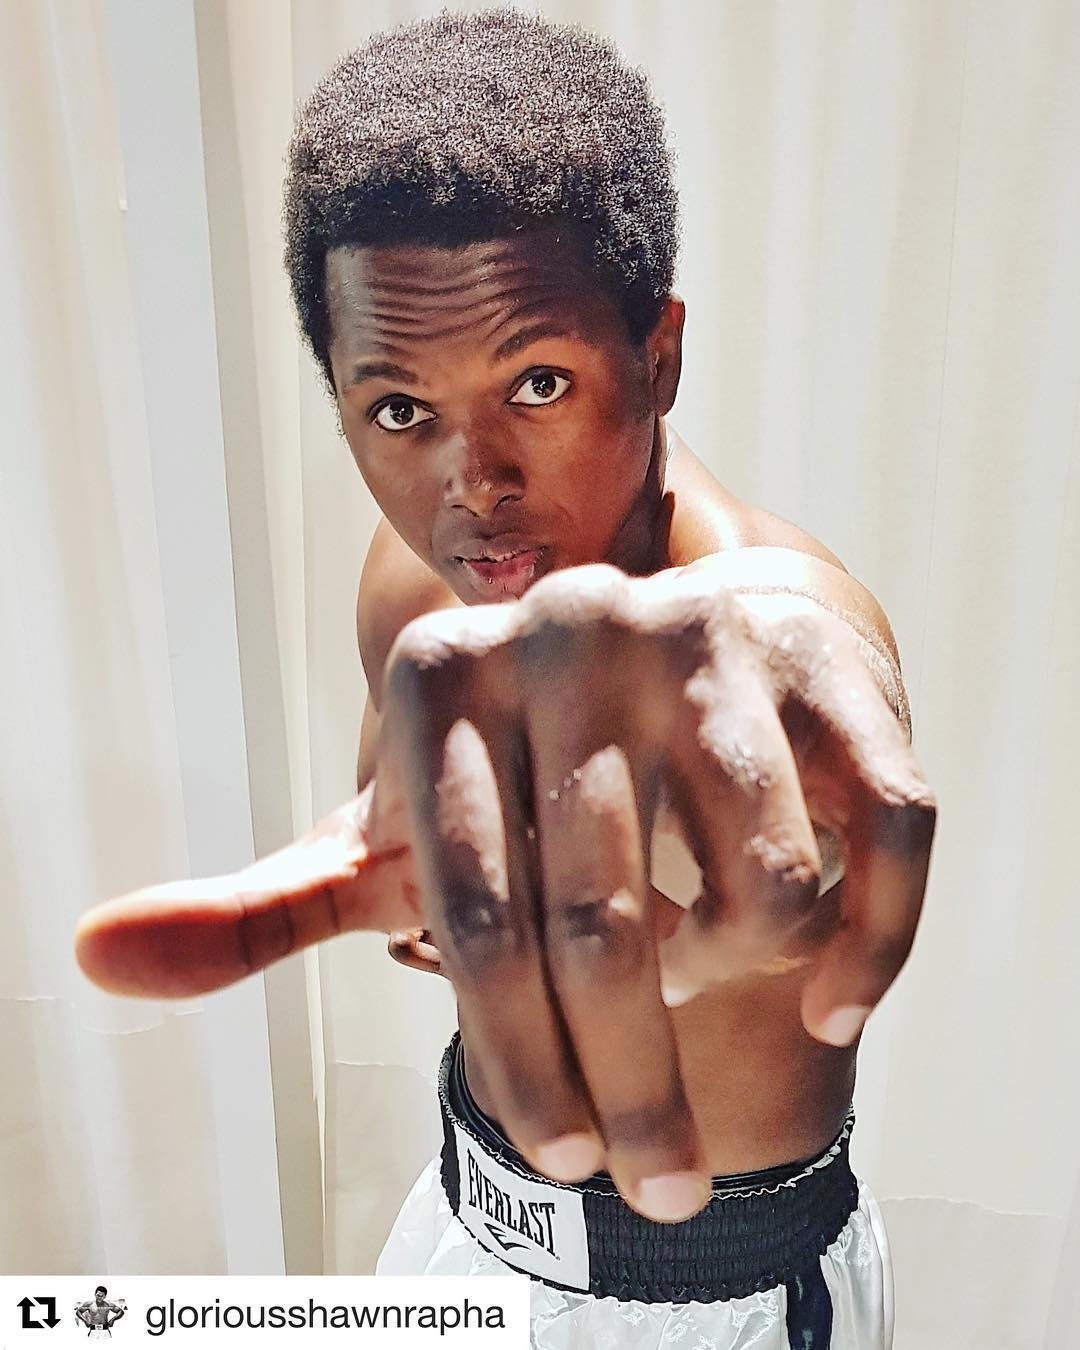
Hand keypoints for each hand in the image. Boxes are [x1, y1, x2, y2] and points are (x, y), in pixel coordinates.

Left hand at [76, 559, 935, 1221]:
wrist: (685, 648)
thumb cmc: (528, 774)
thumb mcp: (397, 832)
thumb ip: (263, 904)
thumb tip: (95, 954)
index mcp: (444, 676)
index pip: (471, 910)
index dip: (518, 1058)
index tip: (557, 1158)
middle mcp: (571, 632)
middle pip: (608, 918)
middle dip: (630, 1086)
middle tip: (656, 1185)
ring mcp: (706, 639)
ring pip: (752, 884)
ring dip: (739, 979)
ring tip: (718, 992)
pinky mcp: (825, 665)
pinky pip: (880, 832)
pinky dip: (869, 941)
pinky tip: (834, 1002)